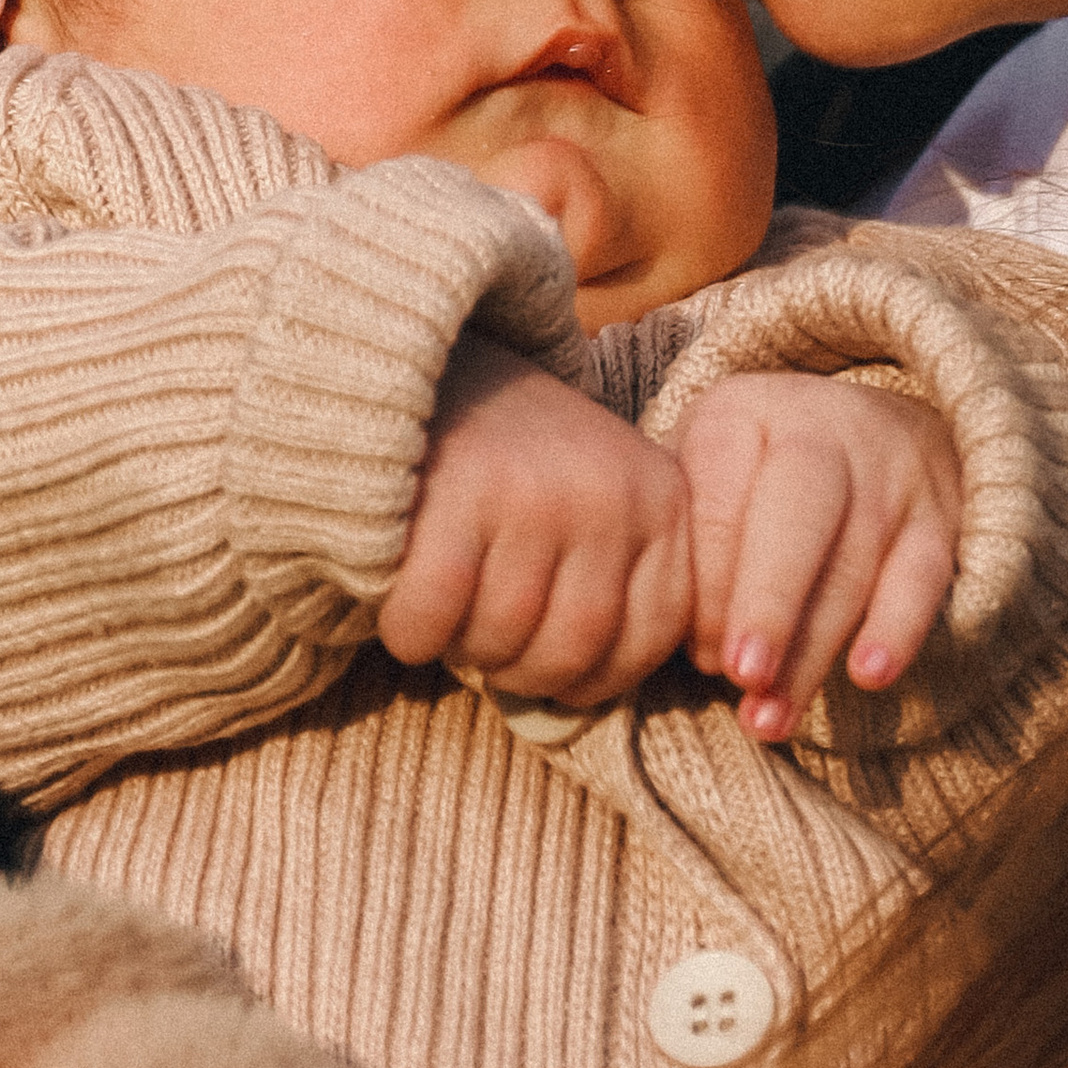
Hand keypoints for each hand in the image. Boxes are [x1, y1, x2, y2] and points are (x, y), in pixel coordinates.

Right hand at [379, 333, 693, 702]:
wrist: (422, 366)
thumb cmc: (511, 464)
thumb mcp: (596, 503)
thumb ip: (613, 585)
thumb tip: (582, 701)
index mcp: (662, 501)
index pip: (651, 641)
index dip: (594, 678)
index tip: (554, 671)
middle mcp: (611, 496)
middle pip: (574, 652)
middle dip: (520, 672)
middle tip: (485, 644)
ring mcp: (538, 495)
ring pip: (503, 641)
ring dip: (462, 647)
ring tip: (451, 609)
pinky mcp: (461, 498)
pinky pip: (434, 620)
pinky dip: (409, 630)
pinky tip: (405, 600)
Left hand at [674, 374, 961, 739]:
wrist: (874, 435)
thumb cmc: (755, 485)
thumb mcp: (703, 482)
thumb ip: (682, 546)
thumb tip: (655, 639)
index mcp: (741, 414)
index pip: (721, 502)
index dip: (709, 587)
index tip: (695, 654)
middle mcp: (822, 429)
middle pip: (797, 517)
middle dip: (768, 605)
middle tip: (740, 676)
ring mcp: (890, 469)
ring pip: (855, 562)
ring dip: (813, 650)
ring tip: (773, 717)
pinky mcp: (942, 515)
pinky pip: (923, 575)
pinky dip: (898, 628)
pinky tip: (868, 676)